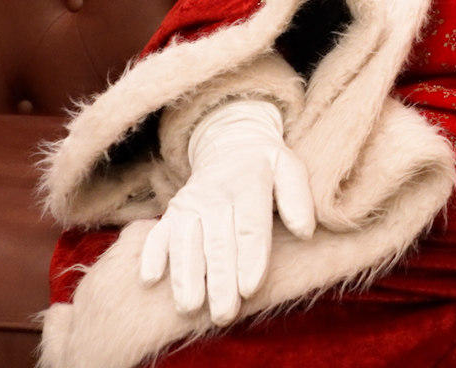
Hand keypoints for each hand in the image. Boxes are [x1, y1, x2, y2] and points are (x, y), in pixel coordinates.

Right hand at [138, 99, 315, 323]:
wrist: (229, 142)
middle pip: (217, 243)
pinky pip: (158, 234)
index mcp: (248, 183)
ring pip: (185, 243)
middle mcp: (215, 194)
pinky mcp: (173, 211)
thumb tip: (305, 231)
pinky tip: (150, 279)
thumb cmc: (265, 164)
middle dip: (219, 281)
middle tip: (223, 314)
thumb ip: (299, 198)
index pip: (249, 226)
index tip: (250, 289)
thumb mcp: (289, 168)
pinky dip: (152, 255)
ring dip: (185, 276)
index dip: (249, 259)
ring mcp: (190, 203)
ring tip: (189, 308)